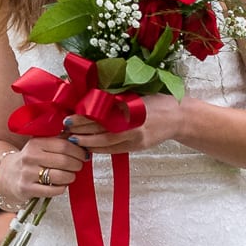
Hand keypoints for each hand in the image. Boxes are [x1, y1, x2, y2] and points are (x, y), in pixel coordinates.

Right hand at [7, 137, 86, 202]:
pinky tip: (61, 185)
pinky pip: (53, 190)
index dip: (78, 151)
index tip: (83, 155)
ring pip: (60, 176)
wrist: (8, 175)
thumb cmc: (31, 159)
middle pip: (64, 160)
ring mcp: (27, 173)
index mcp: (36, 143)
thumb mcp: (40, 145)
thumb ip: (59, 139)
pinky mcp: (27, 188)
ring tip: (71, 176)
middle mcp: (30, 156)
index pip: (64, 145)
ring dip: (71, 177)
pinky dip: (61, 188)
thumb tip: (80, 136)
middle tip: (79, 166)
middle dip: (77, 164)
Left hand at [65, 94, 186, 155]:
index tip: (70, 117)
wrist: (179, 117)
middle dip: (82, 130)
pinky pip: (115, 150)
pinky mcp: (138, 147)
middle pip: (102, 129)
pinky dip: (101, 149)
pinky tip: (89, 148)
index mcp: (131, 107)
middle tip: (66, 129)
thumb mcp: (136, 95)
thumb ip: (116, 98)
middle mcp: (133, 124)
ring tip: (73, 140)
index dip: (84, 117)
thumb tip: (91, 99)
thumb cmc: (157, 101)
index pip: (102, 113)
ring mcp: (136, 137)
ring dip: (88, 142)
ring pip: (107, 142)